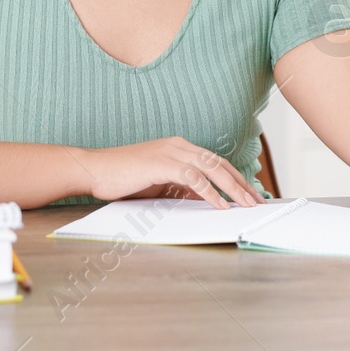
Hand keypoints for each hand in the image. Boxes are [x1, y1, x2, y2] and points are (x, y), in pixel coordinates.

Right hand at [73, 137, 263, 207]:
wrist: (93, 169)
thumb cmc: (122, 177)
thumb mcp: (158, 182)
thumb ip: (181, 187)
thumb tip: (205, 200)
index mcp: (180, 147)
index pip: (216, 162)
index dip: (235, 177)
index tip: (250, 193)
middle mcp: (180, 145)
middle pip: (220, 164)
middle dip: (241, 183)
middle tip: (257, 201)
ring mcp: (171, 152)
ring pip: (212, 169)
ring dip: (232, 188)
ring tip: (246, 204)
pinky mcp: (162, 163)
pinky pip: (193, 178)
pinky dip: (210, 192)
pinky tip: (220, 205)